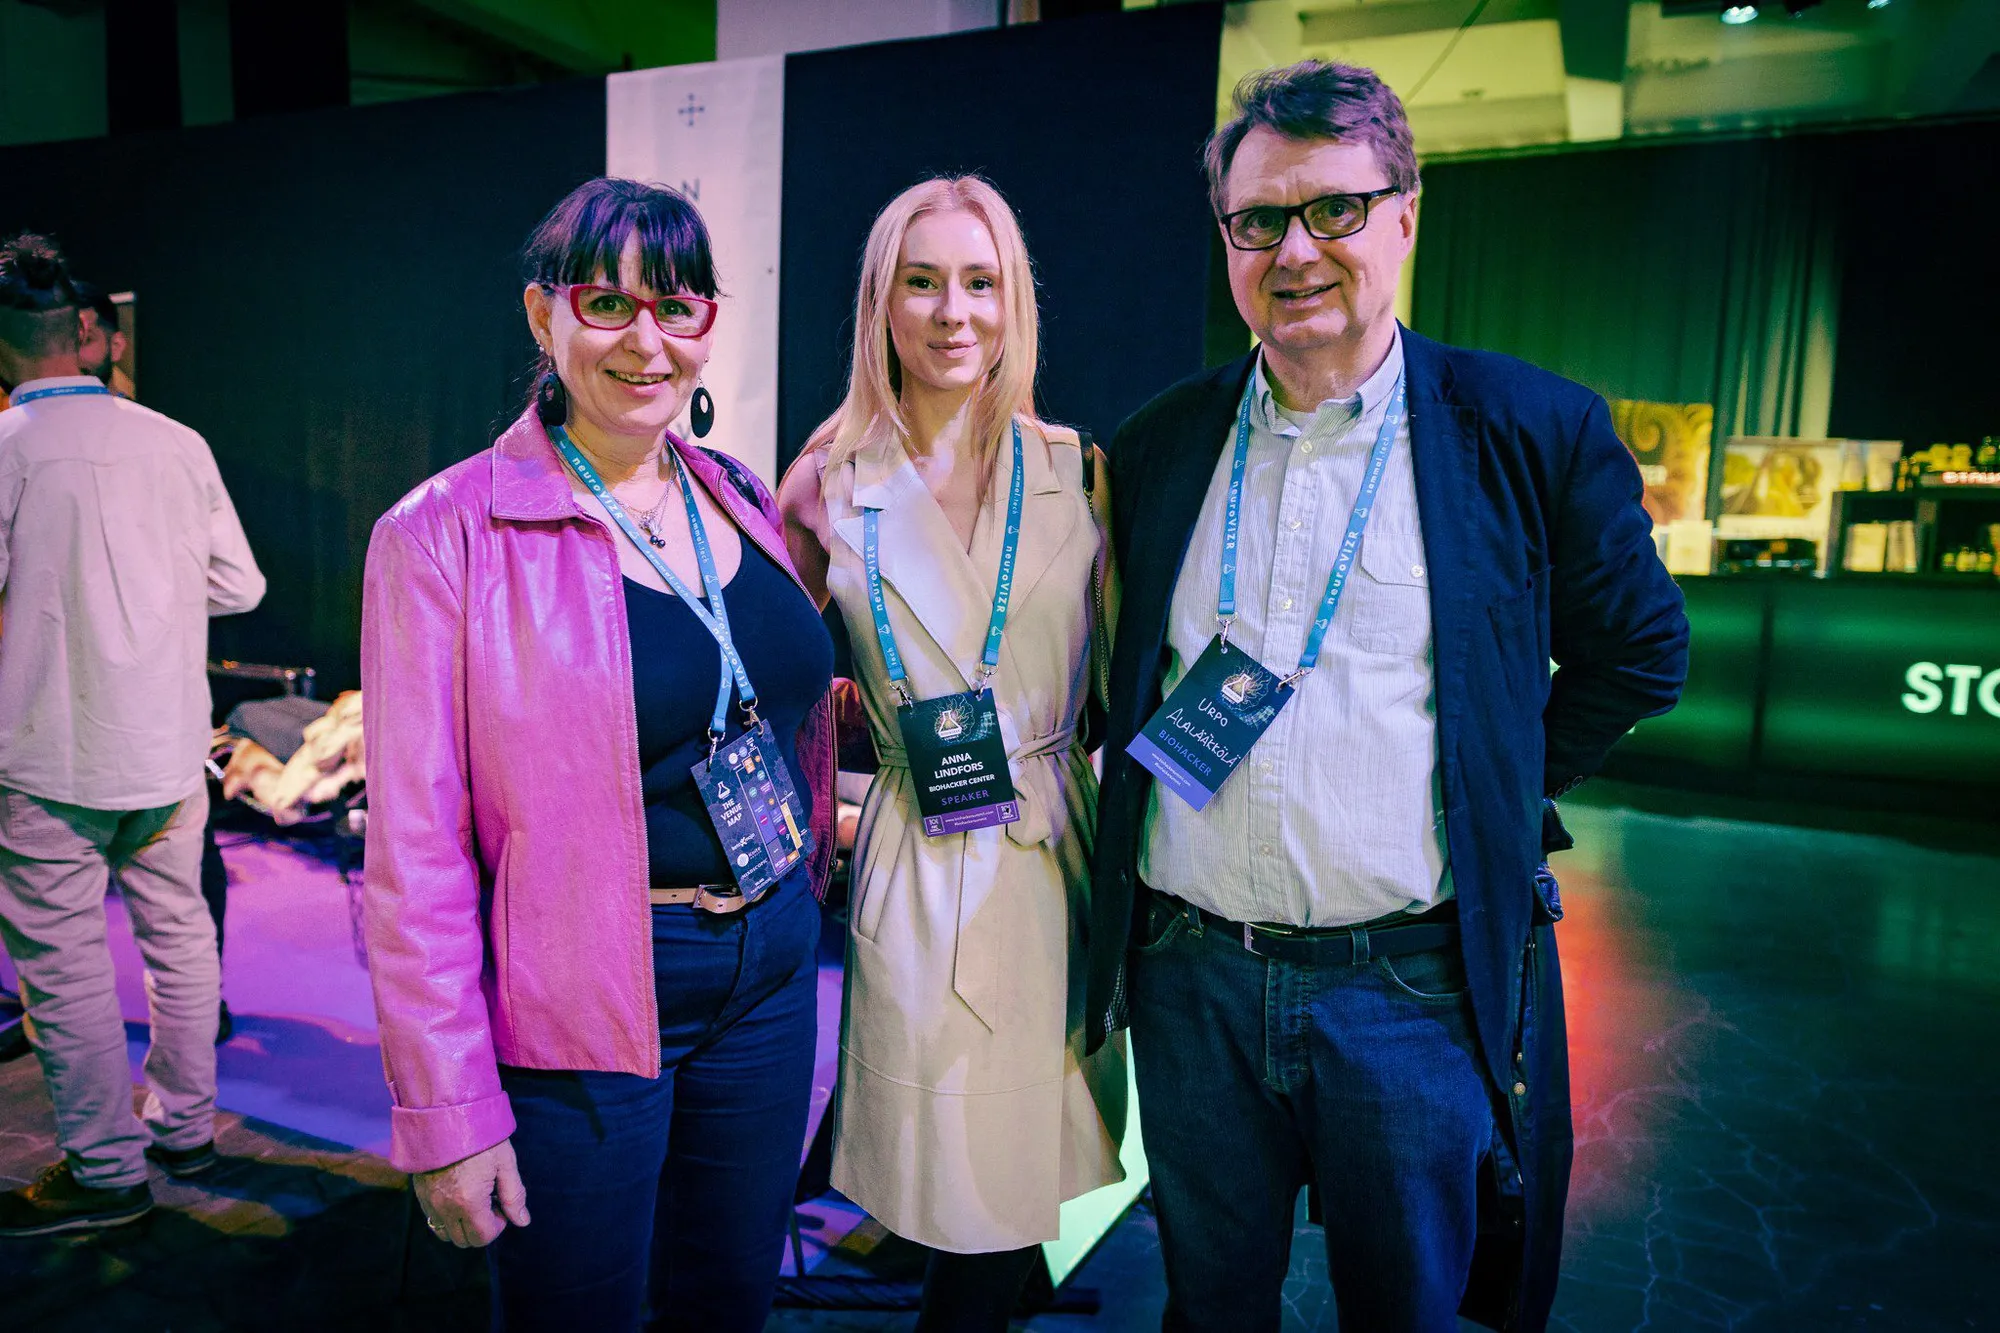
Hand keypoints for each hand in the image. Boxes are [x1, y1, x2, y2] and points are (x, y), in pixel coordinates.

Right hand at [413, 1138, 528, 1247]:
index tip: (501, 1205)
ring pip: (446, 1234)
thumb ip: (514, 1196)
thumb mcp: (505, 1163)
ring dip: (462, 1225)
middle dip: (481, 1228)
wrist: (446, 1114)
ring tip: (474, 1200)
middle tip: (489, 1203)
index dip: (498, 1225)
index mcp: (469, 1201)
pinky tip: (458, 1195)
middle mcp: (445, 1207)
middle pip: (464, 1240)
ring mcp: (429, 1202)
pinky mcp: (420, 1194)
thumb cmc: (480, 1136)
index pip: (483, 1236)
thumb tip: (523, 1221)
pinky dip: (447, 1217)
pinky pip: (433, 1220)